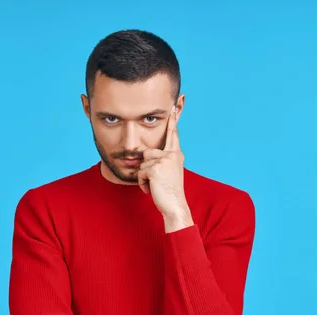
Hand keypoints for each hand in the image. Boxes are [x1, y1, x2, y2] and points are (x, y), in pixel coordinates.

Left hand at [138, 106, 190, 226]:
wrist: (174, 205)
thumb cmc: (169, 192)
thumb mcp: (167, 173)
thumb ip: (161, 161)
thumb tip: (145, 155)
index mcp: (176, 154)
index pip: (173, 135)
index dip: (172, 121)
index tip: (173, 107)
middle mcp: (172, 155)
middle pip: (147, 153)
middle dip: (146, 168)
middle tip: (159, 181)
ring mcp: (164, 160)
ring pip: (142, 163)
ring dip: (145, 177)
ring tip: (156, 185)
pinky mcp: (155, 168)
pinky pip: (140, 173)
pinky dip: (143, 183)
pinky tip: (153, 189)